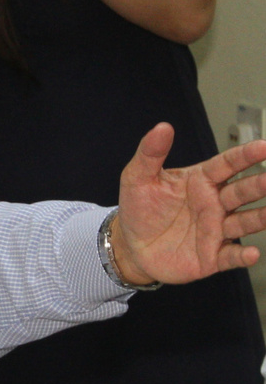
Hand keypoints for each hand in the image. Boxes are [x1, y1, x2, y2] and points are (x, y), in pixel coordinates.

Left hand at [109, 122, 265, 285]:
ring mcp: (217, 229)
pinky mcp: (212, 256)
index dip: (246, 156)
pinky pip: (231, 256)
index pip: (228, 164)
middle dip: (259, 184)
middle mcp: (215, 203)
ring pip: (245, 221)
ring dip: (260, 217)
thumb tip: (162, 127)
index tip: (264, 146)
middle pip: (243, 191)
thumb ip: (150, 154)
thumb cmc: (139, 209)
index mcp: (202, 180)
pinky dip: (242, 255)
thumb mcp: (136, 179)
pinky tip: (252, 253)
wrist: (131, 247)